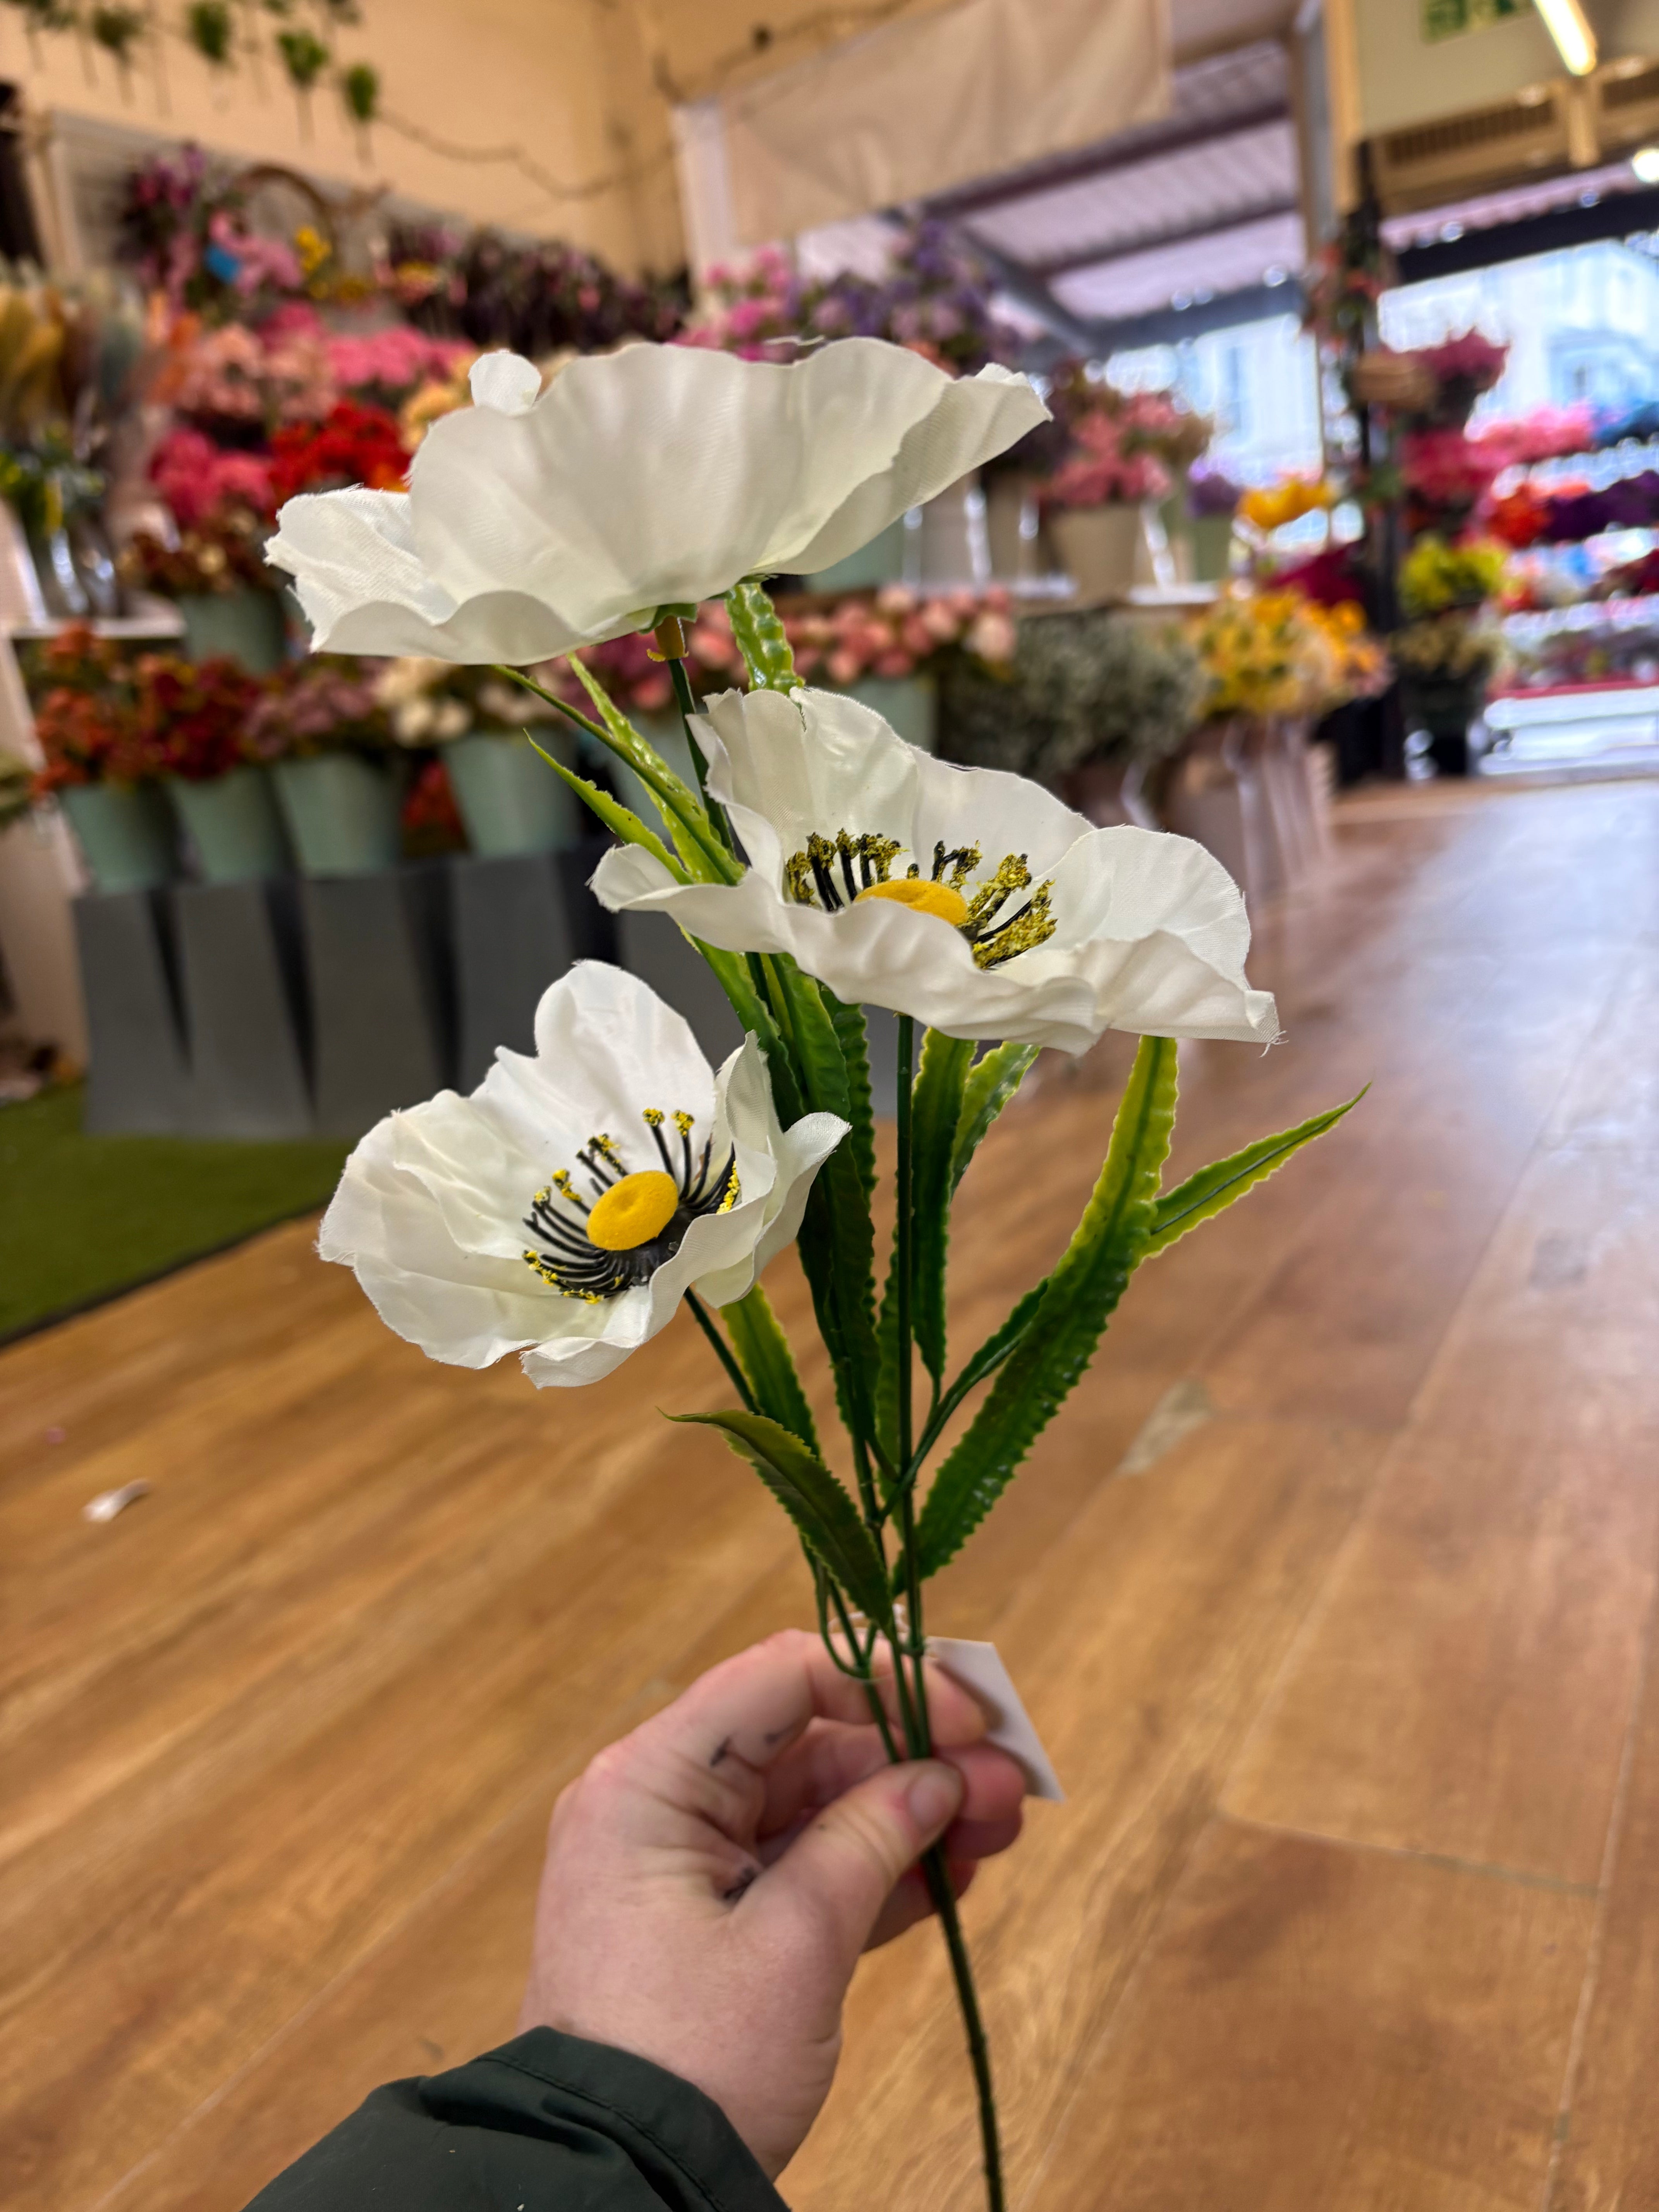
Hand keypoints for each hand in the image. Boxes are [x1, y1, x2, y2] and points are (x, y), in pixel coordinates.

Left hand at [518, 1627, 1026, 2175]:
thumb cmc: (691, 2060)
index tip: (971, 1716)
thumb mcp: (793, 1944)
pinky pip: (807, 1871)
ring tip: (1000, 1831)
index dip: (885, 1681)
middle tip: (1013, 1785)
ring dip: (912, 1815)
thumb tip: (940, 1777)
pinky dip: (878, 1872)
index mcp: (652, 1781)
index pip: (783, 1677)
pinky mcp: (720, 1925)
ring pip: (819, 1809)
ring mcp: (692, 1867)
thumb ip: (870, 1841)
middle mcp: (666, 1805)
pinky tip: (952, 1877)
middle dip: (917, 1759)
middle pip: (810, 1743)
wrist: (620, 2188)